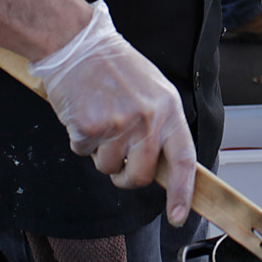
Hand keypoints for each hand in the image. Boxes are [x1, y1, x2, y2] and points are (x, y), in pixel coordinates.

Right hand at [29, 2, 196, 223]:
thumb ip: (159, 125)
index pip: (183, 160)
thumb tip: (161, 165)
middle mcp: (147, 119)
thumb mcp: (152, 89)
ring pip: (107, 167)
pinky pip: (83, 152)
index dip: (182, 193)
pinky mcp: (90, 127)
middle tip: (116, 162)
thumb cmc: (115, 66)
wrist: (78, 44)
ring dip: (98, 152)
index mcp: (168, 109)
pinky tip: (82, 113)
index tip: (177, 217)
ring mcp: (118, 124)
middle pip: (139, 176)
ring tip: (98, 118)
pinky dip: (79, 139)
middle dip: (125, 178)